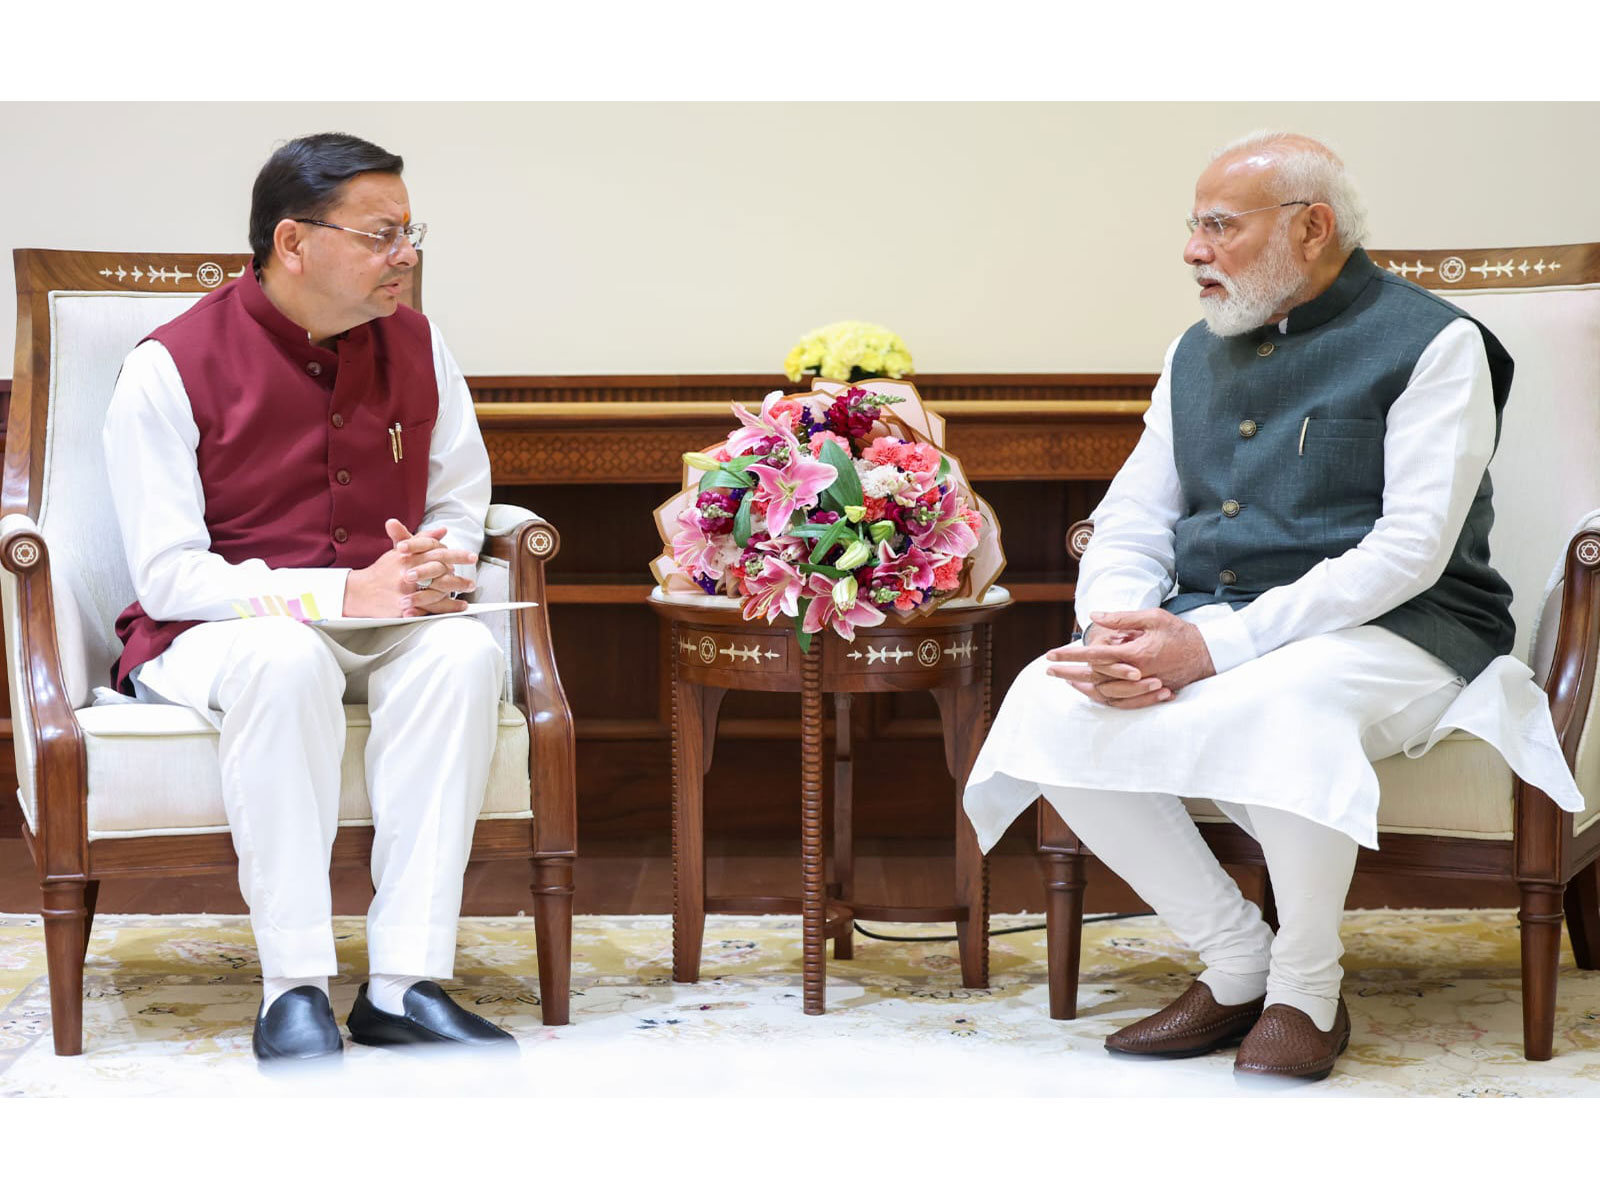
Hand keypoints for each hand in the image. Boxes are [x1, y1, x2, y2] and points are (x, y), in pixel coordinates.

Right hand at [342, 519, 473, 617]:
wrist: (358, 592)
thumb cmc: (382, 571)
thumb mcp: (400, 551)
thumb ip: (422, 539)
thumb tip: (443, 530)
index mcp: (407, 557)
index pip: (436, 552)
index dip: (456, 554)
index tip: (472, 556)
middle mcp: (407, 572)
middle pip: (439, 571)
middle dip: (459, 574)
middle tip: (473, 578)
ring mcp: (405, 590)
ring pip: (437, 590)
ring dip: (456, 591)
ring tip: (468, 590)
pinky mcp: (404, 606)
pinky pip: (430, 607)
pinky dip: (447, 607)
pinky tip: (460, 605)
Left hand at [1044, 622, 1172, 708]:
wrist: (1207, 655)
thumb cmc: (1180, 633)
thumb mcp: (1152, 618)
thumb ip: (1122, 619)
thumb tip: (1094, 616)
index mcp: (1134, 654)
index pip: (1094, 656)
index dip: (1070, 655)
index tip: (1051, 656)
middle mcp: (1136, 674)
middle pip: (1093, 677)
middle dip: (1068, 673)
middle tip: (1048, 671)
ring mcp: (1141, 686)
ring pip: (1104, 692)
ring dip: (1082, 686)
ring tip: (1065, 680)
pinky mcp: (1148, 693)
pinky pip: (1119, 701)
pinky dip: (1101, 697)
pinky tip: (1090, 691)